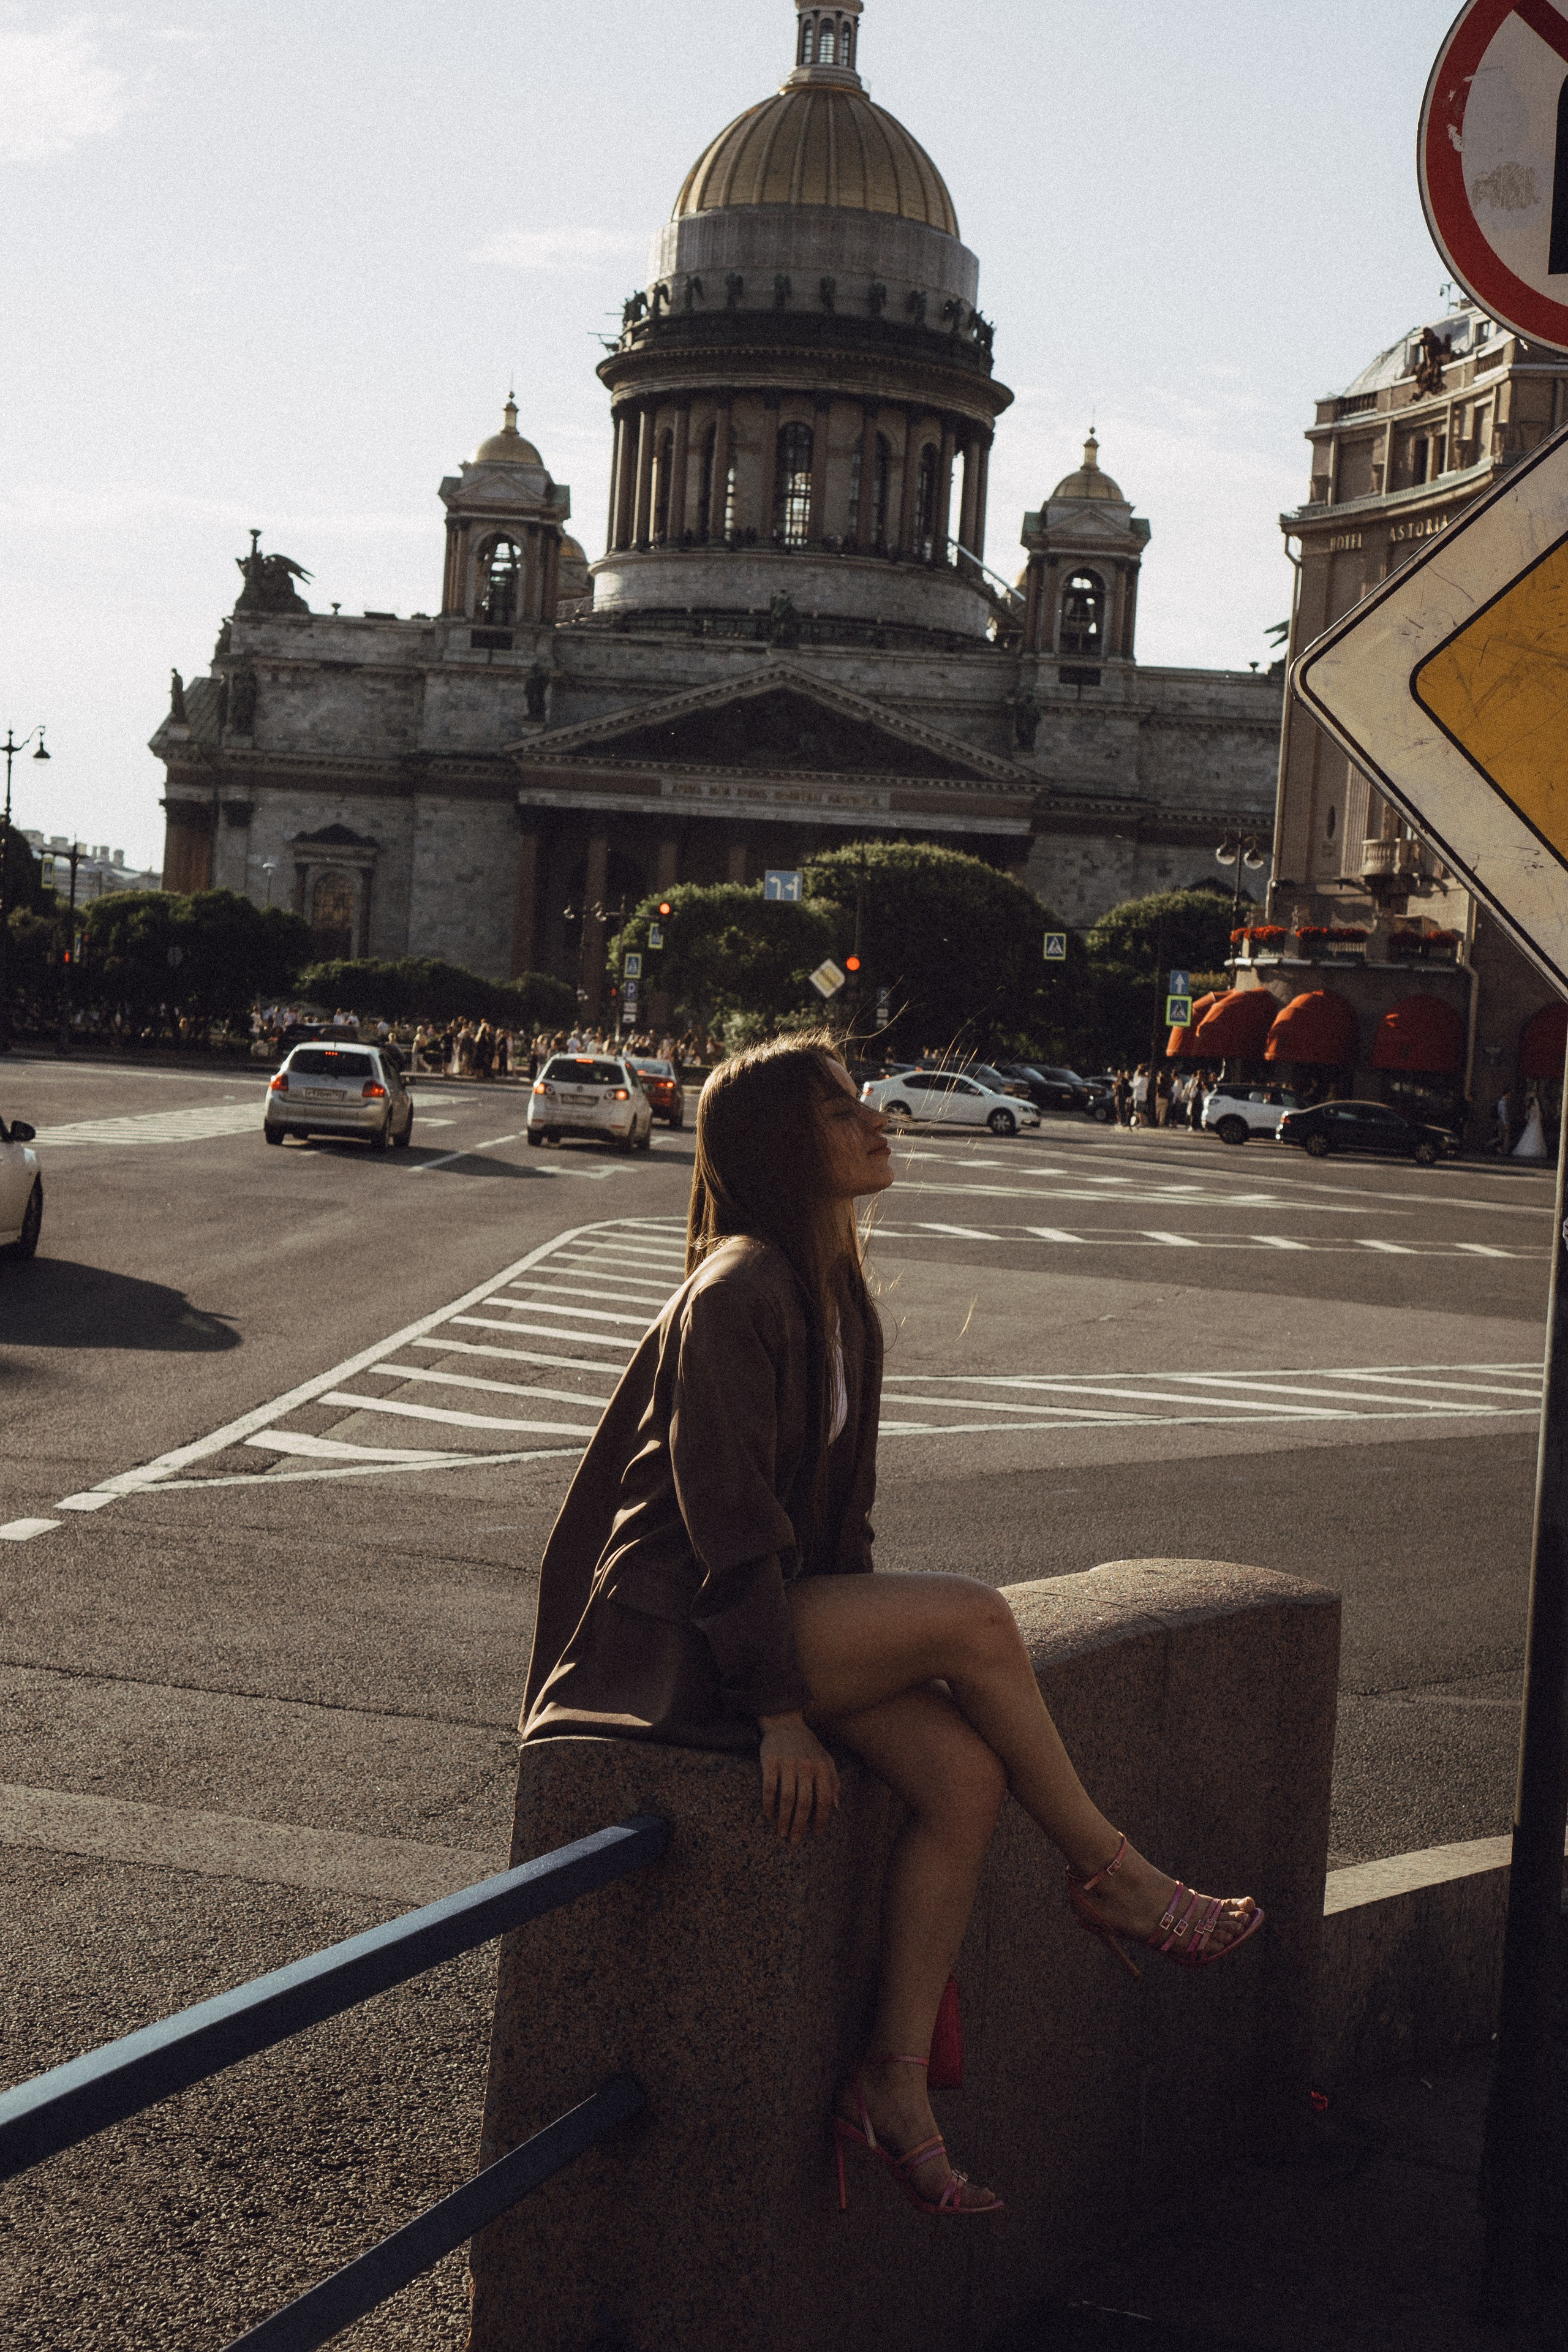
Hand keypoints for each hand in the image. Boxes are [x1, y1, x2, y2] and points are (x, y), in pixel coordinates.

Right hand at [758, 1712, 839, 1844]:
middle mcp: (806, 1766)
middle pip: (805, 1802)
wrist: (784, 1721)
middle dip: (800, 1825)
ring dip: (784, 1819)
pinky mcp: (770, 1761)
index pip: (825, 1798)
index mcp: (821, 1767)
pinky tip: (768, 1815)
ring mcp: (787, 1763)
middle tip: (795, 1840)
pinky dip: (768, 1803)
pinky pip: (769, 1787)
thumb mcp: (825, 1758)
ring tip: (782, 1833)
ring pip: (787, 1798)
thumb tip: (836, 1807)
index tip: (816, 1833)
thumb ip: (833, 1781)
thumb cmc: (807, 1744)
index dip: (822, 1819)